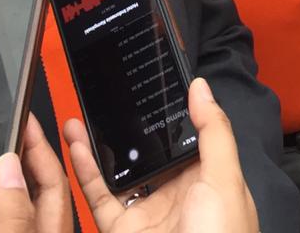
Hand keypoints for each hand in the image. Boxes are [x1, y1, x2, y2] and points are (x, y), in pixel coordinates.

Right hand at [65, 78, 257, 232]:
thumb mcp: (226, 181)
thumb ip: (212, 133)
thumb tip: (202, 88)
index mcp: (208, 179)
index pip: (186, 135)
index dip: (167, 110)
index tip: (148, 81)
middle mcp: (176, 194)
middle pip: (146, 152)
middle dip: (125, 125)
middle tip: (107, 91)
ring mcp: (147, 213)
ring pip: (117, 170)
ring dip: (97, 142)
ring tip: (82, 111)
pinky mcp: (121, 230)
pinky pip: (97, 196)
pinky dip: (83, 170)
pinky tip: (74, 142)